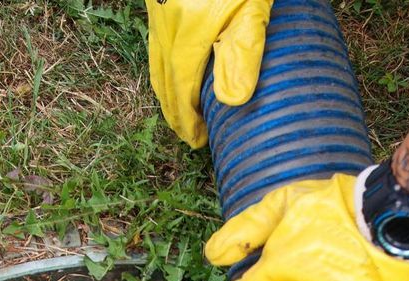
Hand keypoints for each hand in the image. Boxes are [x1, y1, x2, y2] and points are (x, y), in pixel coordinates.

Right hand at [146, 0, 271, 148]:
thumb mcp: (251, 12)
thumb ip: (242, 53)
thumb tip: (233, 99)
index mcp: (187, 33)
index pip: (182, 86)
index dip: (187, 117)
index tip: (195, 139)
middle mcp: (166, 24)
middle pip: (164, 78)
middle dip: (175, 111)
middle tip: (188, 136)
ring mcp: (159, 12)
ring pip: (157, 62)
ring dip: (167, 93)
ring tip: (180, 115)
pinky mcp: (160, 2)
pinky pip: (157, 45)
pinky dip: (163, 68)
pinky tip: (173, 76)